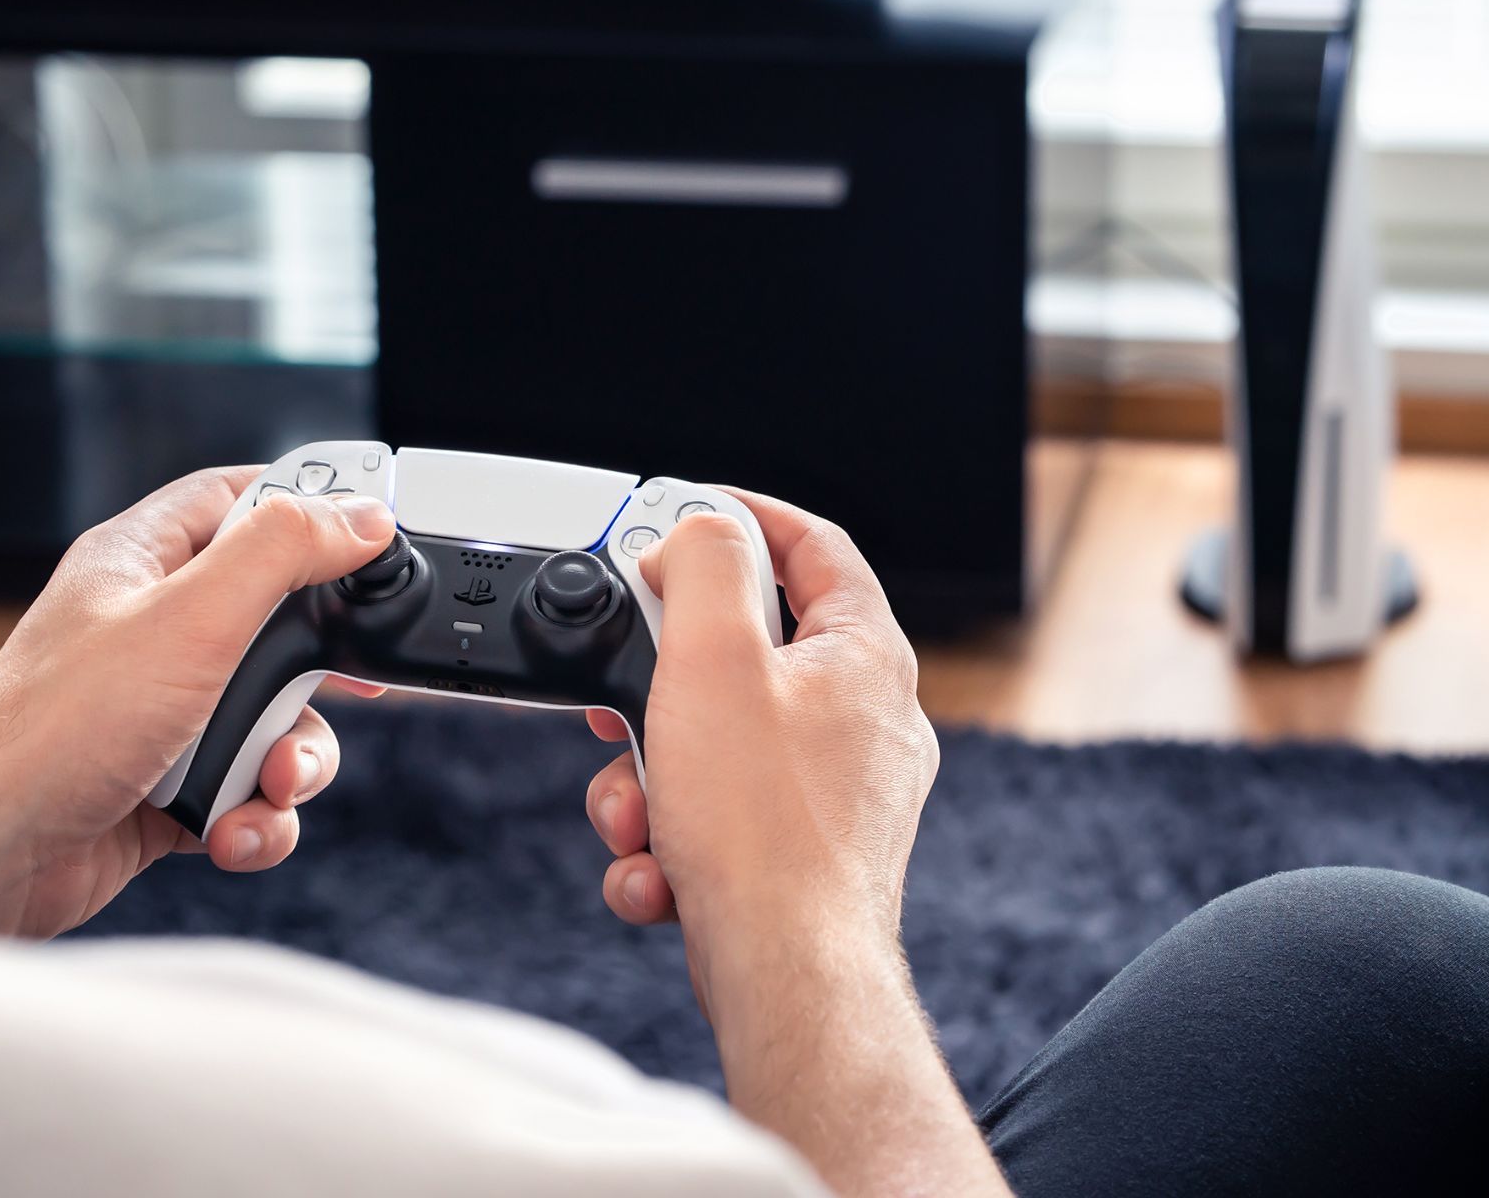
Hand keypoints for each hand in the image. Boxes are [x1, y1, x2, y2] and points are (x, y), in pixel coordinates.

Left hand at [0, 468, 396, 937]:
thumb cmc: (56, 729)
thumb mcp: (191, 618)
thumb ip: (283, 553)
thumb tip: (360, 516)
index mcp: (143, 563)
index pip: (237, 499)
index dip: (307, 507)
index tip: (369, 537)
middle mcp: (152, 630)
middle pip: (280, 622)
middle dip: (319, 675)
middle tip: (350, 686)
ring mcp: (162, 712)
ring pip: (275, 720)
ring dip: (293, 762)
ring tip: (268, 784)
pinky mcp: (168, 786)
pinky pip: (248, 791)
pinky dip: (256, 817)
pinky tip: (231, 832)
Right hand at [584, 495, 1006, 1196]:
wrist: (785, 977)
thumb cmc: (762, 829)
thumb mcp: (712, 659)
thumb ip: (704, 568)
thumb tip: (698, 531)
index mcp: (865, 656)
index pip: (814, 547)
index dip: (745, 517)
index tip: (684, 511)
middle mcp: (867, 720)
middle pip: (749, 655)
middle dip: (663, 683)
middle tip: (620, 693)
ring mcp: (842, 794)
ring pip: (720, 748)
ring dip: (652, 779)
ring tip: (641, 816)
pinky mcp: (807, 857)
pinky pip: (722, 820)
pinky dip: (674, 842)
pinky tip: (660, 873)